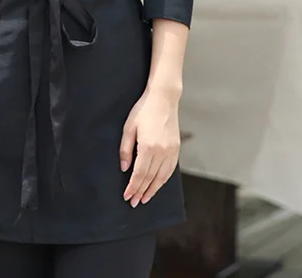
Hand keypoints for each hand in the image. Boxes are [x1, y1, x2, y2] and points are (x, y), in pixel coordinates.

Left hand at [119, 88, 180, 206]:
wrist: (163, 99)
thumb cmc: (143, 110)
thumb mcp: (129, 127)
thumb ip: (126, 149)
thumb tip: (125, 168)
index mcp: (148, 147)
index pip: (139, 174)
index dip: (133, 187)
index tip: (127, 197)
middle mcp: (162, 152)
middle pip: (150, 178)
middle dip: (141, 192)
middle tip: (134, 202)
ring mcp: (171, 151)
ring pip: (162, 177)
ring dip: (153, 190)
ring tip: (145, 198)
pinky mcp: (176, 149)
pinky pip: (170, 170)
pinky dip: (163, 181)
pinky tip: (157, 185)